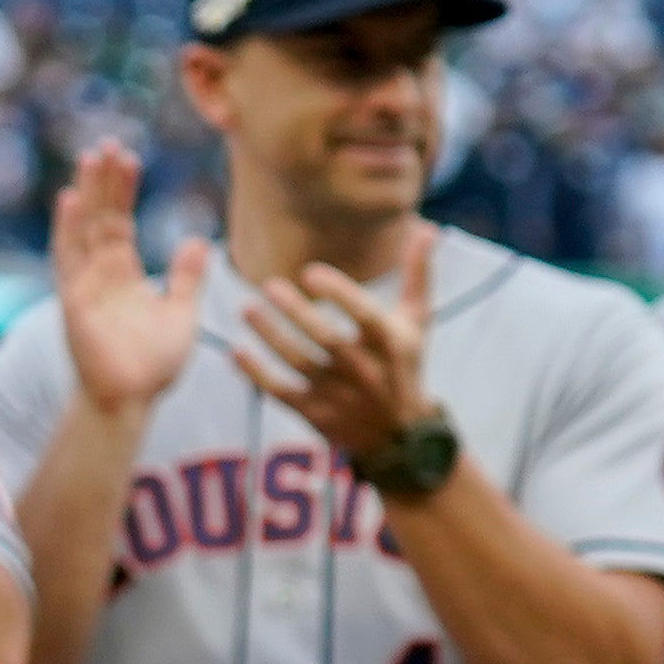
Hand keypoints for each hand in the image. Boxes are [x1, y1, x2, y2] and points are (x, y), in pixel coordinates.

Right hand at [47, 140, 208, 416]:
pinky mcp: (74, 302)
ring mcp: (84, 286)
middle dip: (104, 181)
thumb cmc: (151, 366)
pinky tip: (70, 199)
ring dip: (86, 194)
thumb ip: (187, 277)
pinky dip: (68, 230)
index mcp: (122, 276)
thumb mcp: (181, 313)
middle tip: (108, 143)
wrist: (131, 402)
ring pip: (83, 229)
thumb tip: (198, 240)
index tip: (129, 158)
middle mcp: (100, 275)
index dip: (124, 190)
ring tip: (91, 157)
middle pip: (100, 217)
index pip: (120, 222)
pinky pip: (68, 260)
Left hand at [239, 256, 436, 468]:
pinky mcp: (317, 416)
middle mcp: (366, 371)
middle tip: (269, 285)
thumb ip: (417, 274)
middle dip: (297, 313)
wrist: (400, 436)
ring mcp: (340, 396)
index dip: (337, 293)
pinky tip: (236, 351)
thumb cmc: (404, 364)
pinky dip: (257, 374)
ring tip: (247, 308)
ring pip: (300, 364)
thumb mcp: (416, 322)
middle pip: (327, 339)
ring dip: (271, 336)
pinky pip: (282, 393)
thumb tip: (427, 227)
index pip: (363, 315)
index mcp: (390, 343)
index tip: (310, 272)